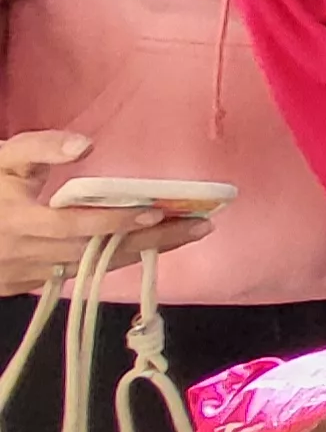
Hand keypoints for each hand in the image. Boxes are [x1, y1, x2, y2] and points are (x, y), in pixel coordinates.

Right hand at [0, 133, 210, 296]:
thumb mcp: (3, 158)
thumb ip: (40, 147)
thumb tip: (84, 143)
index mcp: (16, 222)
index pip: (74, 226)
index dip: (114, 220)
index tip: (158, 209)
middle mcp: (22, 256)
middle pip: (96, 252)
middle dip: (150, 241)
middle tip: (200, 226)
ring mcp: (24, 276)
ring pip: (92, 269)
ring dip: (141, 254)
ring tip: (186, 235)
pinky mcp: (24, 287)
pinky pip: (77, 276)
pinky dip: (112, 263)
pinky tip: (145, 248)